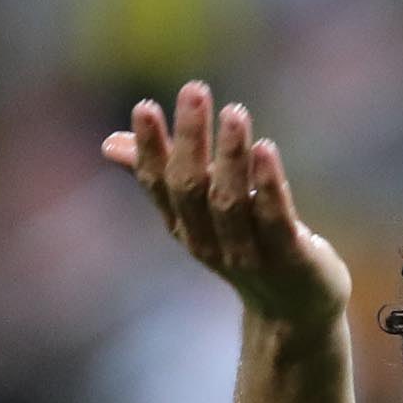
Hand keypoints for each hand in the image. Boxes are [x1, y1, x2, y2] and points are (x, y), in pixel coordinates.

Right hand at [102, 82, 351, 329]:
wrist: (294, 312)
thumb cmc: (245, 248)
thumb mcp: (201, 214)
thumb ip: (163, 177)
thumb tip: (108, 143)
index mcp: (184, 226)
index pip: (158, 184)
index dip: (150, 148)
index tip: (146, 107)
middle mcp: (208, 242)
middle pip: (191, 188)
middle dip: (191, 139)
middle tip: (195, 90)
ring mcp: (248, 254)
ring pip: (231, 202)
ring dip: (231, 155)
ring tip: (235, 112)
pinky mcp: (290, 259)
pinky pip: (275, 219)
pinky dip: (269, 185)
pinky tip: (266, 149)